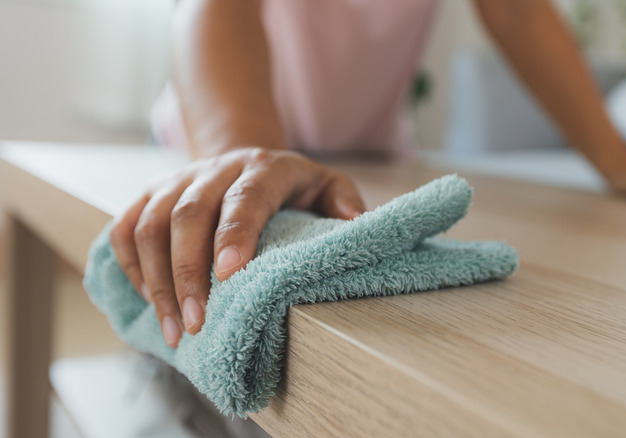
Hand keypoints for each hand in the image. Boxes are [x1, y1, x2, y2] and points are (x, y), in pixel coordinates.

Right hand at [110, 147, 364, 347]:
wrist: (245, 160)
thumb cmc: (291, 187)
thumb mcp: (327, 185)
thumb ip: (343, 200)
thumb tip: (354, 223)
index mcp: (263, 168)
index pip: (245, 198)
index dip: (234, 234)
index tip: (229, 275)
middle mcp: (215, 169)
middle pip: (188, 215)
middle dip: (188, 274)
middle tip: (196, 323)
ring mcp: (178, 179)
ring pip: (150, 225)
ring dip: (156, 280)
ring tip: (173, 329)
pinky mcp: (151, 193)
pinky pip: (126, 228)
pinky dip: (131, 266)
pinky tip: (149, 301)